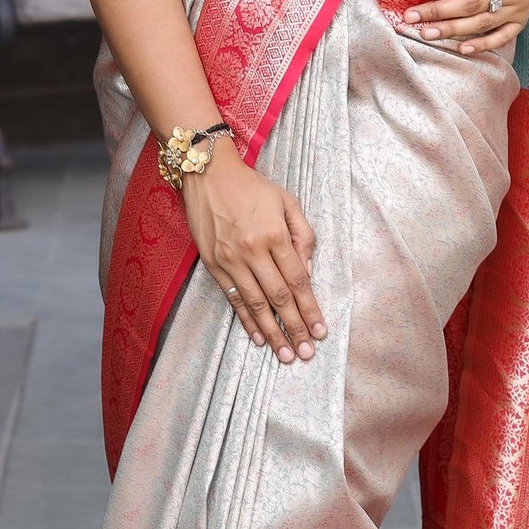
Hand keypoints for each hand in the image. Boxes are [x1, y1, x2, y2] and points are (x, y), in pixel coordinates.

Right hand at [180, 147, 325, 363]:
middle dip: (295, 328)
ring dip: (272, 332)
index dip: (310, 309)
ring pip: (256, 304)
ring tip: (285, 354)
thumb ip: (302, 235)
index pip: (298, 280)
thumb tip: (308, 270)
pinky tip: (258, 337)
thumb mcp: (286, 201)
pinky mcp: (213, 265)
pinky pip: (234, 299)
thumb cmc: (251, 187)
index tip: (320, 330)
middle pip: (279, 297)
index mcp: (274, 234)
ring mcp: (230, 260)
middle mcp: (253, 250)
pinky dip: (246, 320)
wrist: (207, 174)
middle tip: (306, 353)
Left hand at [401, 0, 528, 56]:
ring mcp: (517, 9)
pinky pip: (501, 38)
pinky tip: (460, 49)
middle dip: (438, 12)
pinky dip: (482, 45)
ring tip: (425, 34)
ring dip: (452, 31)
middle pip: (470, 4)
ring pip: (481, 24)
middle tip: (410, 15)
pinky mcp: (520, 22)